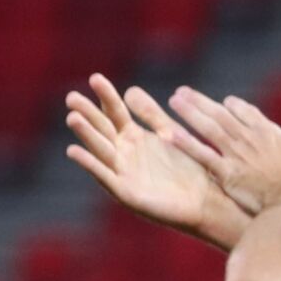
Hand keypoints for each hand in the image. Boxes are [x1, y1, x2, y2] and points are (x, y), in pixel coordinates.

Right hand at [65, 75, 247, 249]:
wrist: (208, 201)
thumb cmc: (191, 169)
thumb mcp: (171, 136)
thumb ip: (153, 115)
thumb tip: (131, 89)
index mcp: (133, 137)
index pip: (115, 112)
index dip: (106, 96)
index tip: (96, 78)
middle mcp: (123, 154)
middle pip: (101, 129)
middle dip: (87, 113)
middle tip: (72, 97)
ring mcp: (123, 173)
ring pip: (101, 150)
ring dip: (86, 135)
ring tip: (73, 118)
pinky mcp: (127, 194)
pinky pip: (105, 177)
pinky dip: (90, 164)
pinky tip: (73, 151)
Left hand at [167, 87, 280, 212]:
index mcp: (269, 132)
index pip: (245, 111)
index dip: (233, 105)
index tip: (224, 103)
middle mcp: (249, 138)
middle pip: (220, 114)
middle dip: (200, 102)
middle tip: (182, 92)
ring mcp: (237, 155)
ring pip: (208, 128)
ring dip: (189, 113)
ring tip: (173, 101)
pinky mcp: (228, 174)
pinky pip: (202, 155)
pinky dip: (186, 143)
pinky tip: (170, 133)